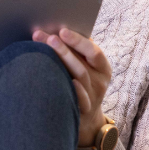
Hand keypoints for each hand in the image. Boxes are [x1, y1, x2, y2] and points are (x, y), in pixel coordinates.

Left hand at [32, 28, 111, 147]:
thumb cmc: (81, 84)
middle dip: (64, 49)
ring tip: (46, 50)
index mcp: (102, 67)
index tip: (62, 31)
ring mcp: (93, 97)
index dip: (78, 40)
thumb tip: (57, 30)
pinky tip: (67, 81)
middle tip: (48, 38)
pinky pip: (81, 100)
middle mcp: (100, 81)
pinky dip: (76, 90)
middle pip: (82, 63)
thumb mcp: (86, 68)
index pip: (93, 51)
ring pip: (79, 77)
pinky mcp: (84, 111)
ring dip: (62, 62)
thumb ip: (77, 52)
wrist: (87, 119)